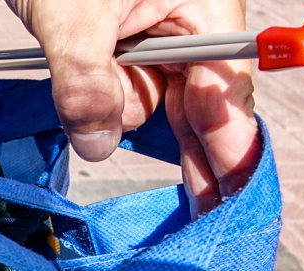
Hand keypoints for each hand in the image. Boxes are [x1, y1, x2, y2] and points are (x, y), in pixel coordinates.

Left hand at [6, 0, 259, 217]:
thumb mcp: (70, 17)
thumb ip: (84, 82)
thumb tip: (97, 146)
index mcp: (202, 8)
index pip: (226, 90)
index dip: (229, 147)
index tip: (233, 195)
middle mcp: (189, 27)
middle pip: (201, 108)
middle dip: (198, 159)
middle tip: (209, 216)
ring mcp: (158, 40)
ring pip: (152, 104)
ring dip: (116, 109)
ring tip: (80, 62)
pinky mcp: (127, 49)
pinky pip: (126, 92)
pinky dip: (105, 104)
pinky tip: (86, 101)